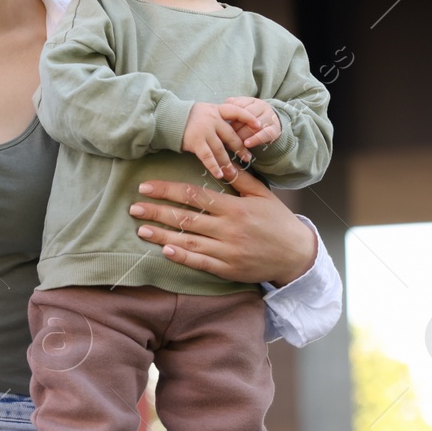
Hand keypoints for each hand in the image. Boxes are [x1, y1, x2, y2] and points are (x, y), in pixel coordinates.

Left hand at [128, 167, 316, 284]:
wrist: (297, 255)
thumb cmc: (278, 221)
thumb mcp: (263, 194)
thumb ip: (240, 179)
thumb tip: (221, 161)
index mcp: (235, 208)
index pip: (194, 196)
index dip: (167, 190)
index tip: (146, 187)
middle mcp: (229, 229)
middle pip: (185, 219)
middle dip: (157, 212)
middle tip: (134, 208)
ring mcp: (228, 251)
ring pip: (188, 242)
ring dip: (162, 236)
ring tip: (141, 229)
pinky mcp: (229, 269)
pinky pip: (201, 263)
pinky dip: (182, 258)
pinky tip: (164, 251)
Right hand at [180, 101, 263, 180]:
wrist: (165, 117)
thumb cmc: (185, 116)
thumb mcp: (203, 110)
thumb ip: (216, 118)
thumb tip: (231, 129)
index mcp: (216, 110)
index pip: (236, 111)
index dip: (249, 118)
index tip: (260, 126)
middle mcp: (212, 119)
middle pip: (231, 135)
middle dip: (240, 148)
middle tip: (248, 159)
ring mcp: (204, 130)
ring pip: (221, 149)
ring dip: (228, 162)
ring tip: (233, 173)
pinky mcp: (195, 141)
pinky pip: (207, 156)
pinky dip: (214, 166)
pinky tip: (219, 174)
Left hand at [224, 96, 281, 147]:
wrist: (271, 124)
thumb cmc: (249, 118)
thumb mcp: (242, 109)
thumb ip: (232, 106)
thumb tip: (223, 105)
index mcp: (253, 101)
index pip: (239, 106)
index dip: (229, 115)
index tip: (219, 123)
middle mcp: (263, 107)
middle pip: (247, 116)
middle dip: (235, 127)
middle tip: (223, 136)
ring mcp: (270, 118)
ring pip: (255, 126)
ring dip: (243, 135)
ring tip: (232, 143)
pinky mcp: (275, 130)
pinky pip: (266, 134)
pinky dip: (255, 139)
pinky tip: (246, 144)